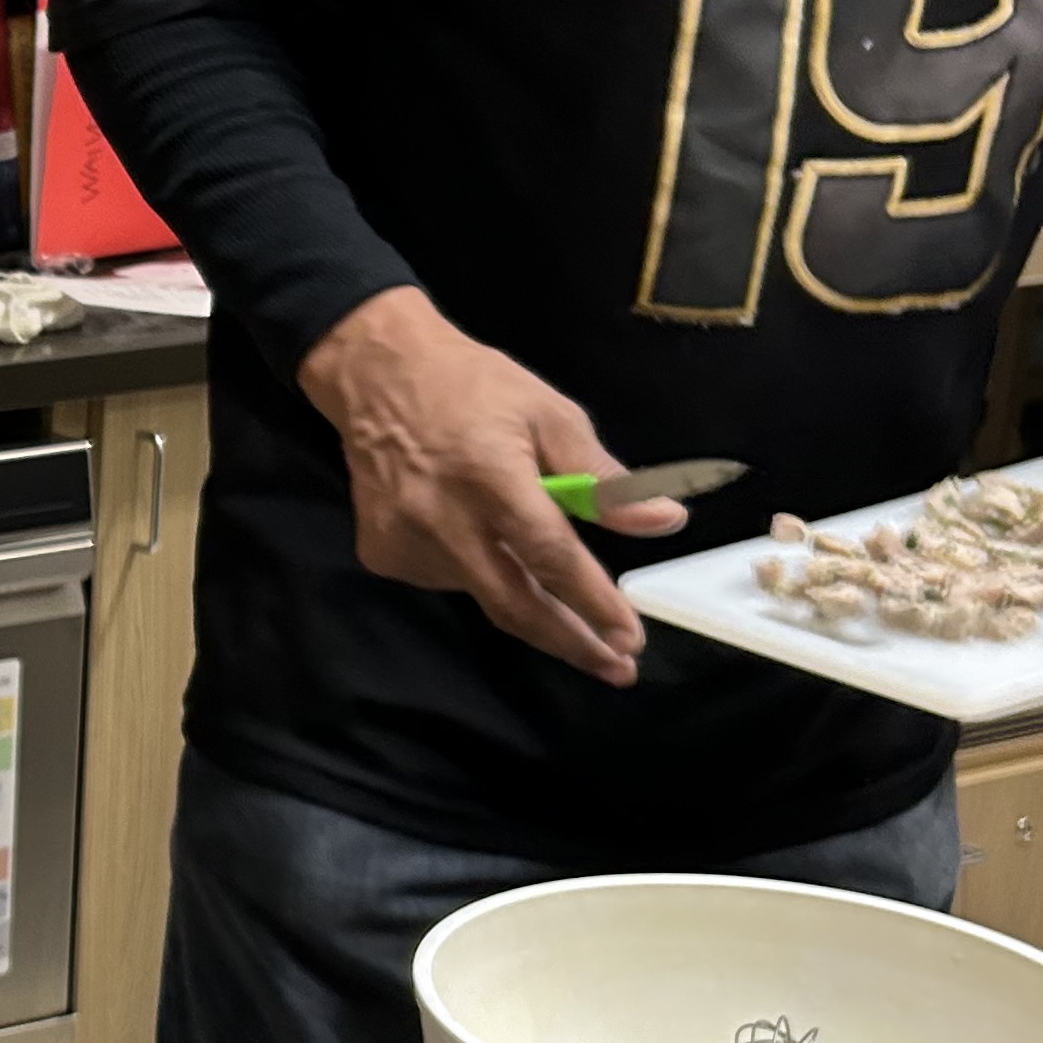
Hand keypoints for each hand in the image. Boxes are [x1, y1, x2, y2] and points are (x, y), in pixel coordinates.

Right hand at [295, 288, 680, 688]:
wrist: (376, 374)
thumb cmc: (475, 387)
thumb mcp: (551, 415)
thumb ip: (605, 478)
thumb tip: (666, 522)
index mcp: (490, 475)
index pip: (549, 555)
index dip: (592, 602)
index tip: (631, 638)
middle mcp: (443, 517)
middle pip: (515, 603)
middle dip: (572, 643)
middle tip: (618, 667)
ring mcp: (406, 541)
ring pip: (484, 592)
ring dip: (525, 591)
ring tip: (533, 557)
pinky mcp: (383, 553)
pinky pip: (449, 579)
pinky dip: (480, 570)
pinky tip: (477, 534)